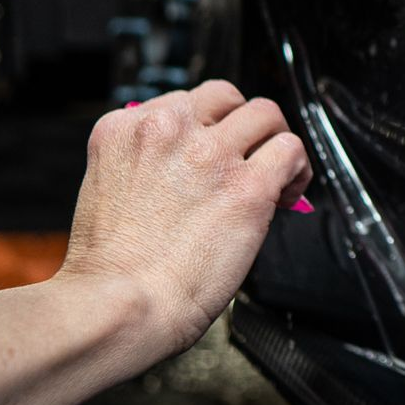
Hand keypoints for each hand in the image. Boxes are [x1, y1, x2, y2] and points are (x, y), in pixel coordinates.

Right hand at [58, 81, 310, 365]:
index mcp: (124, 131)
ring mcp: (209, 154)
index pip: (182, 102)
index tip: (213, 150)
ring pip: (264, 114)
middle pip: (225, 97)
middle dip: (239, 124)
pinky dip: (297, 168)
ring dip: (272, 140)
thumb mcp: (107, 193)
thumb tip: (191, 172)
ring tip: (275, 171)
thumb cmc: (109, 273)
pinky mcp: (247, 186)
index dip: (205, 128)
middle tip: (247, 156)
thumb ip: (145, 166)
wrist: (118, 308)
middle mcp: (167, 130)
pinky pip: (290, 150)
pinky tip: (290, 191)